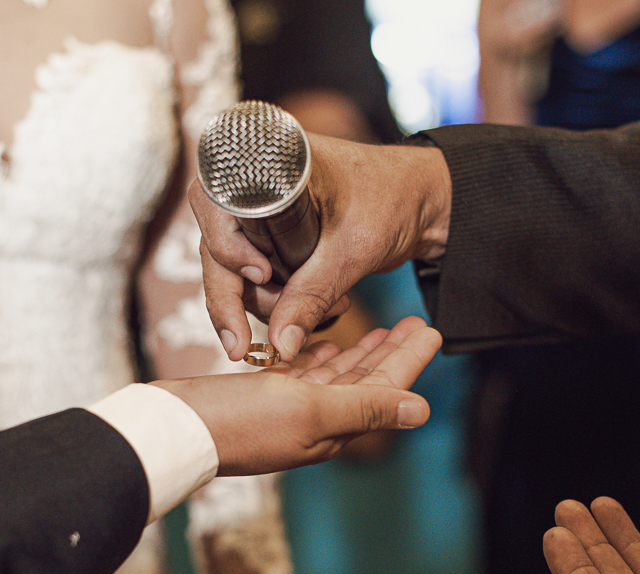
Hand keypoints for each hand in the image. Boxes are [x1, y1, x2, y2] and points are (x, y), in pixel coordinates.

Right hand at [154, 316, 441, 475]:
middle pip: (365, 381)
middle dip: (392, 352)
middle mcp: (314, 422)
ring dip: (361, 354)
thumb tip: (422, 412)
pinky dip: (318, 359)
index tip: (432, 328)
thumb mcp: (309, 411)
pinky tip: (324, 345)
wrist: (172, 430)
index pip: (384, 387)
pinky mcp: (262, 400)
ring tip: (382, 330)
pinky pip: (301, 377)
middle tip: (415, 322)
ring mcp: (288, 412)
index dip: (410, 359)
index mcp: (332, 427)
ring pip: (336, 377)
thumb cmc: (238, 423)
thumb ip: (366, 407)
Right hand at [190, 135, 450, 360]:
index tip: (261, 276)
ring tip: (323, 313)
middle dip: (235, 299)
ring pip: (234, 274)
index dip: (227, 248)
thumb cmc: (394, 200)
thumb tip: (279, 345)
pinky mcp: (275, 243)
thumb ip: (313, 295)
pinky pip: (257, 281)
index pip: (213, 207)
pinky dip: (279, 304)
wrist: (426, 203)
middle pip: (216, 248)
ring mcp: (261, 218)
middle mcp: (252, 187)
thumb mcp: (353, 249)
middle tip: (247, 343)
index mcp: (263, 163)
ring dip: (267, 306)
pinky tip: (317, 313)